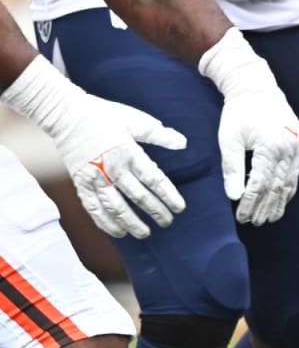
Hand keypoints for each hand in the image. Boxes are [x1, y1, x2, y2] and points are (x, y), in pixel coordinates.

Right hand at [1, 57, 186, 238]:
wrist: (65, 114)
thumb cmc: (104, 116)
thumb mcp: (135, 121)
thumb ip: (159, 135)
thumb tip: (183, 143)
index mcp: (129, 152)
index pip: (154, 179)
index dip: (168, 196)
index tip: (179, 208)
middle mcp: (113, 168)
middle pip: (138, 197)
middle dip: (155, 212)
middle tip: (167, 222)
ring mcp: (94, 178)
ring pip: (115, 207)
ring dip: (131, 223)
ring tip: (145, 233)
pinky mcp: (80, 183)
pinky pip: (93, 208)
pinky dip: (105, 223)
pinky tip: (118, 233)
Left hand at [200, 29, 298, 225]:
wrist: (257, 87)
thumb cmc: (238, 113)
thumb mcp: (229, 139)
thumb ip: (231, 168)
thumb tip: (233, 197)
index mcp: (270, 146)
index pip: (260, 183)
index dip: (251, 203)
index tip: (241, 217)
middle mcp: (288, 148)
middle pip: (276, 186)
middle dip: (265, 207)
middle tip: (254, 222)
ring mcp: (296, 146)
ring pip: (289, 182)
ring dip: (279, 202)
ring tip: (269, 218)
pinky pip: (295, 173)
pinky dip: (288, 189)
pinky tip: (281, 200)